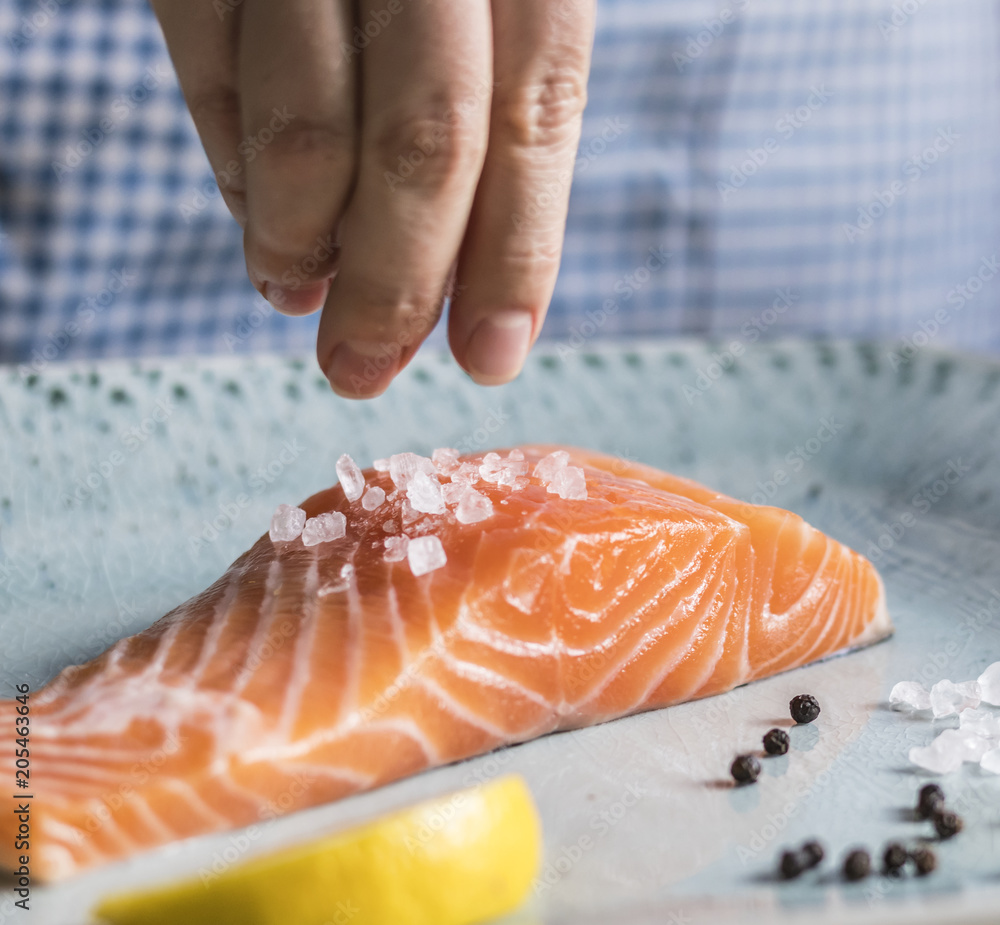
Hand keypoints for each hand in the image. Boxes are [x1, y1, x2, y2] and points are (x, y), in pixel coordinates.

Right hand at [152, 0, 596, 396]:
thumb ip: (495, 112)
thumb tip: (464, 291)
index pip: (534, 122)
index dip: (515, 257)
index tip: (491, 359)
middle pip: (424, 141)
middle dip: (397, 282)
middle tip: (362, 371)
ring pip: (306, 122)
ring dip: (303, 244)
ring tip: (300, 298)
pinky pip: (209, 71)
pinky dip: (235, 169)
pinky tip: (262, 222)